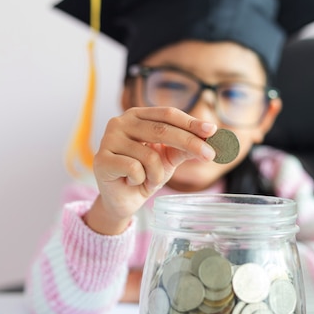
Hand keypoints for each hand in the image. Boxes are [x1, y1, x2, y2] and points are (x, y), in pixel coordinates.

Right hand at [83, 107, 216, 234]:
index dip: (191, 122)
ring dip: (158, 174)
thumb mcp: (169, 158)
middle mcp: (120, 122)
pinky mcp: (101, 160)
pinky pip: (135, 169)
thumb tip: (211, 138)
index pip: (168, 114)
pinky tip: (131, 182)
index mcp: (137, 115)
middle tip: (210, 155)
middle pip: (162, 129)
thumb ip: (186, 147)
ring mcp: (108, 139)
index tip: (212, 131)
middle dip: (190, 143)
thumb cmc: (145, 174)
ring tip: (149, 180)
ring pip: (150, 156)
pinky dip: (141, 180)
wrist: (123, 199)